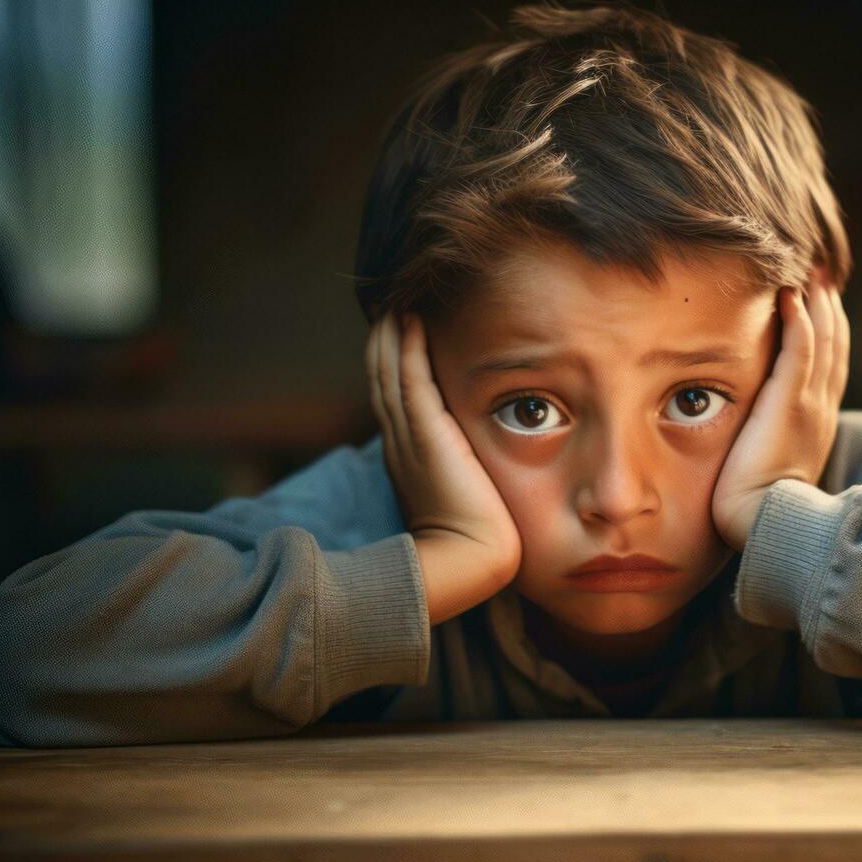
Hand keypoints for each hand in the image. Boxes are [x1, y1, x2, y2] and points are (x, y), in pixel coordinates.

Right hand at [366, 310, 521, 584]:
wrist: (471, 559)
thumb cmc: (479, 538)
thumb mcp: (468, 494)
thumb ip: (466, 469)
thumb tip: (479, 457)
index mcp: (408, 458)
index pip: (393, 401)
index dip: (390, 367)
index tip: (396, 337)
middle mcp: (400, 443)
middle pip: (382, 380)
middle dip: (383, 344)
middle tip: (387, 307)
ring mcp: (408, 436)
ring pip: (388, 373)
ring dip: (390, 336)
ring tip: (395, 302)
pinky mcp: (425, 432)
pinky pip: (409, 378)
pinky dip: (406, 346)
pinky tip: (410, 318)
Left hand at [711, 274, 849, 551]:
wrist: (764, 524)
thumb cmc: (756, 508)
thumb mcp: (767, 468)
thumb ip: (764, 443)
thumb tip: (746, 436)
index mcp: (816, 426)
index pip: (827, 369)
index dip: (828, 335)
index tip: (820, 306)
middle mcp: (820, 410)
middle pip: (833, 347)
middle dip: (828, 310)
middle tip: (821, 276)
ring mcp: (810, 405)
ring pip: (822, 341)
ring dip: (816, 304)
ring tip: (809, 274)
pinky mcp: (791, 403)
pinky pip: (801, 350)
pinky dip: (799, 320)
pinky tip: (790, 295)